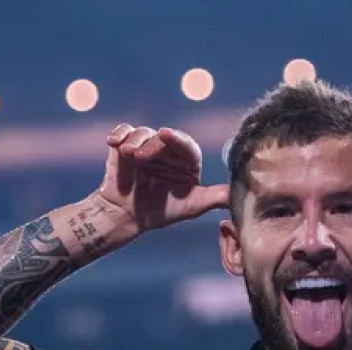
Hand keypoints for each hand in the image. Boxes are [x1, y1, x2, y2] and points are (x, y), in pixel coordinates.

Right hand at [93, 124, 228, 232]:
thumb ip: (215, 198)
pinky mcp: (125, 145)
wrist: (128, 216)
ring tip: (127, 154)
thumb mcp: (192, 206)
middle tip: (139, 156)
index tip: (166, 134)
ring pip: (142, 133)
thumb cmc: (162, 211)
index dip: (177, 140)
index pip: (186, 146)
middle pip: (162, 138)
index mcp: (188, 161)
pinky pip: (123, 132)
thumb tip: (239, 195)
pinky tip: (113, 142)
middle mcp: (168, 150)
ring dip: (134, 140)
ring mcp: (146, 146)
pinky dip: (119, 135)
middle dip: (150, 144)